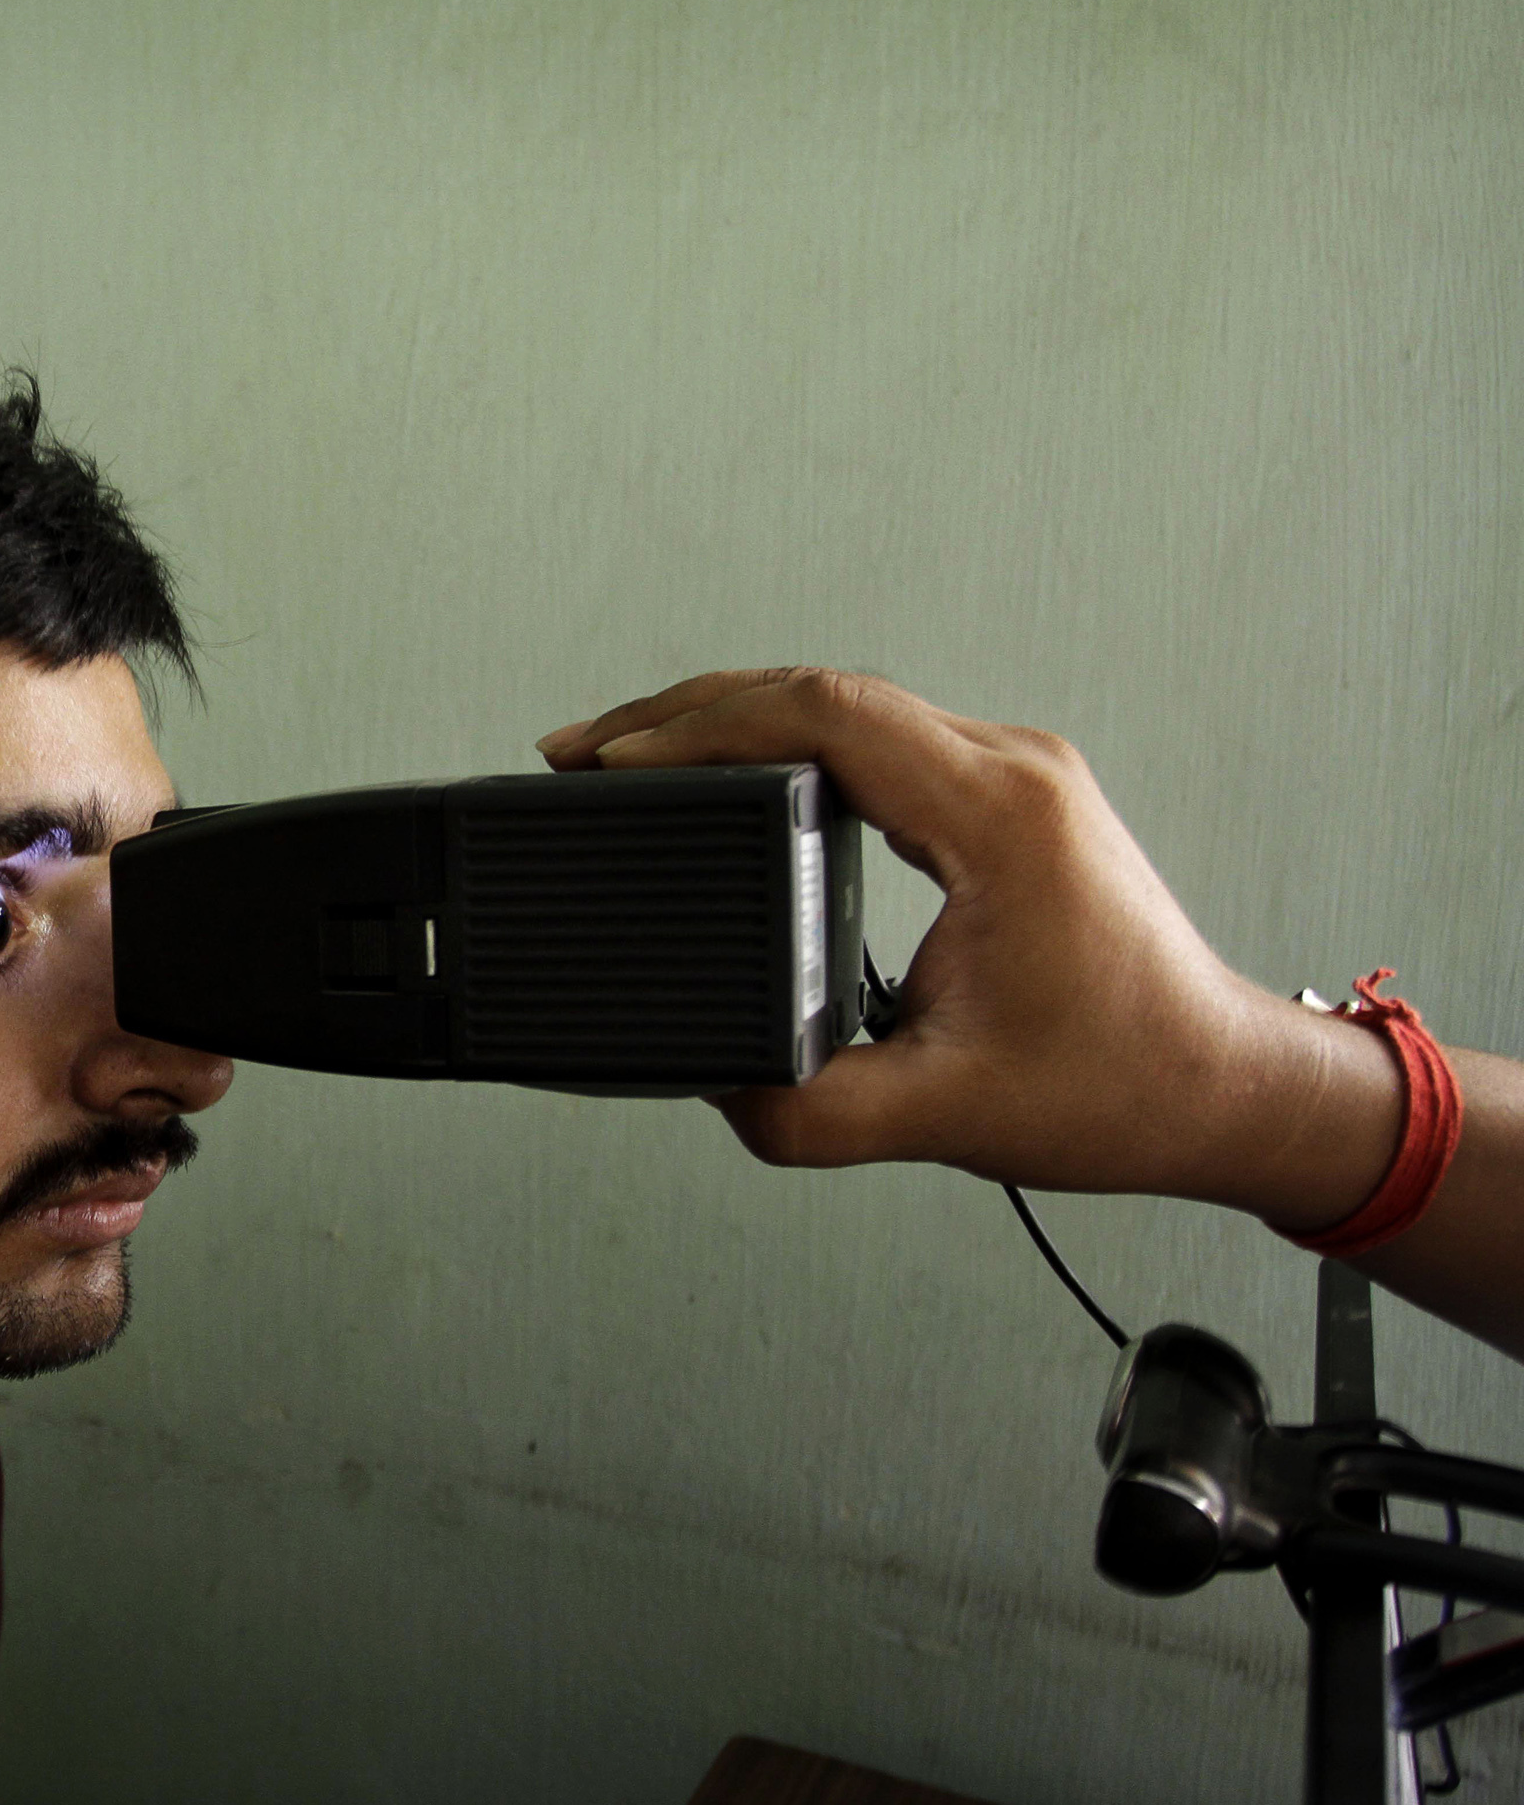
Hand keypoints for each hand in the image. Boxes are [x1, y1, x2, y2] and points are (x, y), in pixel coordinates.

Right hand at [537, 668, 1402, 1221]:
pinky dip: (782, 747)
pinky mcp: (1001, 800)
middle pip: (820, 690)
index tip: (610, 759)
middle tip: (579, 753)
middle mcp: (1010, 771)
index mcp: (999, 815)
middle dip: (684, 714)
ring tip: (628, 756)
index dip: (698, 728)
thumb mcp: (947, 1114)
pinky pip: (873, 739)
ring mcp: (1011, 777)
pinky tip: (726, 775)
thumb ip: (811, 1113)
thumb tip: (713, 1088)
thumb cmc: (1125, 1086)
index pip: (825, 716)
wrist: (1225, 1088)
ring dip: (728, 722)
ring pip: (843, 705)